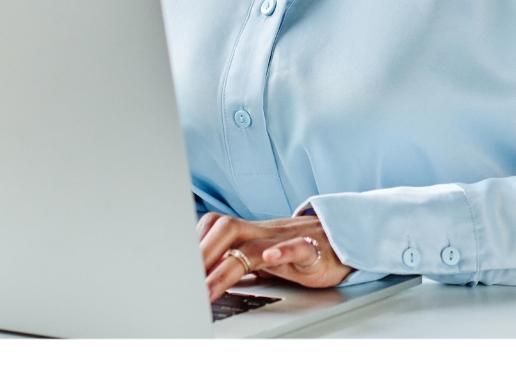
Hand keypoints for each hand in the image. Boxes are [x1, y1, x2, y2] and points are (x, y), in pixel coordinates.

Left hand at [198, 211, 353, 298]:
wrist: (342, 241)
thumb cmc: (298, 250)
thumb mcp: (262, 256)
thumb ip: (233, 261)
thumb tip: (198, 275)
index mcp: (249, 233)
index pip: (212, 228)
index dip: (191, 246)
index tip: (173, 270)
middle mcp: (263, 233)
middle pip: (225, 228)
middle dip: (201, 255)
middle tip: (186, 283)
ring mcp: (286, 239)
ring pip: (253, 244)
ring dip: (226, 265)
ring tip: (209, 287)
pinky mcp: (312, 251)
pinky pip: (297, 247)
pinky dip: (282, 252)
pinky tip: (271, 258)